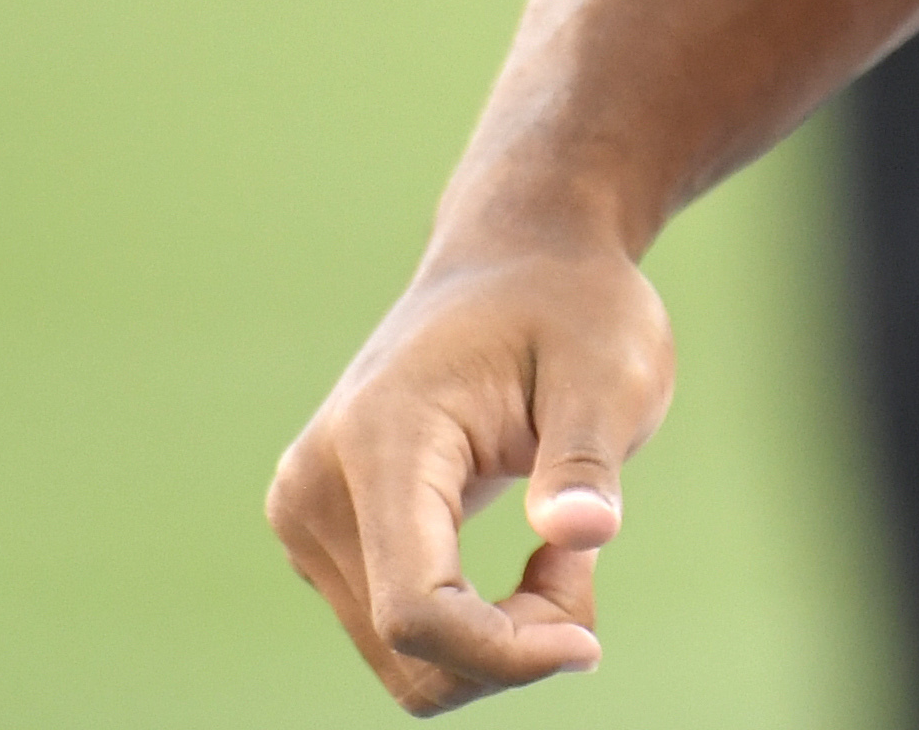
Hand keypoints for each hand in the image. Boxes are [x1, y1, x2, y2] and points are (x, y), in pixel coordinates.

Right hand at [267, 238, 676, 711]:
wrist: (517, 261)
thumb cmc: (571, 307)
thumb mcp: (609, 370)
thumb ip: (587, 458)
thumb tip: (584, 533)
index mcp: (380, 438)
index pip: (415, 608)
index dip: (504, 652)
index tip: (589, 645)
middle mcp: (317, 487)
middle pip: (408, 647)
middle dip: (513, 643)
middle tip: (584, 557)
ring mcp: (310, 518)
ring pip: (404, 658)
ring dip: (499, 637)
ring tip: (563, 542)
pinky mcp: (327, 540)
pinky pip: (402, 634)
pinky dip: (477, 626)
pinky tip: (532, 554)